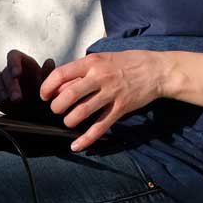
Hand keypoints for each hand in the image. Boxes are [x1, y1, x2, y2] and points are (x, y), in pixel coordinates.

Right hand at [0, 49, 58, 123]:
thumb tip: (49, 61)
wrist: (36, 116)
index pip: (13, 55)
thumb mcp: (48, 88)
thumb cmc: (43, 99)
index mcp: (23, 64)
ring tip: (5, 100)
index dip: (13, 63)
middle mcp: (9, 70)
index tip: (17, 74)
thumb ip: (47, 75)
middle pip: (4, 71)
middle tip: (17, 99)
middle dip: (10, 85)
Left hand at [39, 50, 167, 151]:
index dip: (48, 87)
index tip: (45, 95)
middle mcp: (100, 77)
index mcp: (92, 62)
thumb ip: (84, 68)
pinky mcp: (120, 108)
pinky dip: (86, 139)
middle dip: (57, 106)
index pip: (62, 74)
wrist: (157, 70)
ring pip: (82, 112)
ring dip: (69, 120)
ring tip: (68, 121)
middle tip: (56, 110)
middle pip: (69, 95)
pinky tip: (76, 145)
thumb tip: (62, 82)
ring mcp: (111, 94)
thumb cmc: (129, 62)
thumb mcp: (104, 57)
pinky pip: (100, 126)